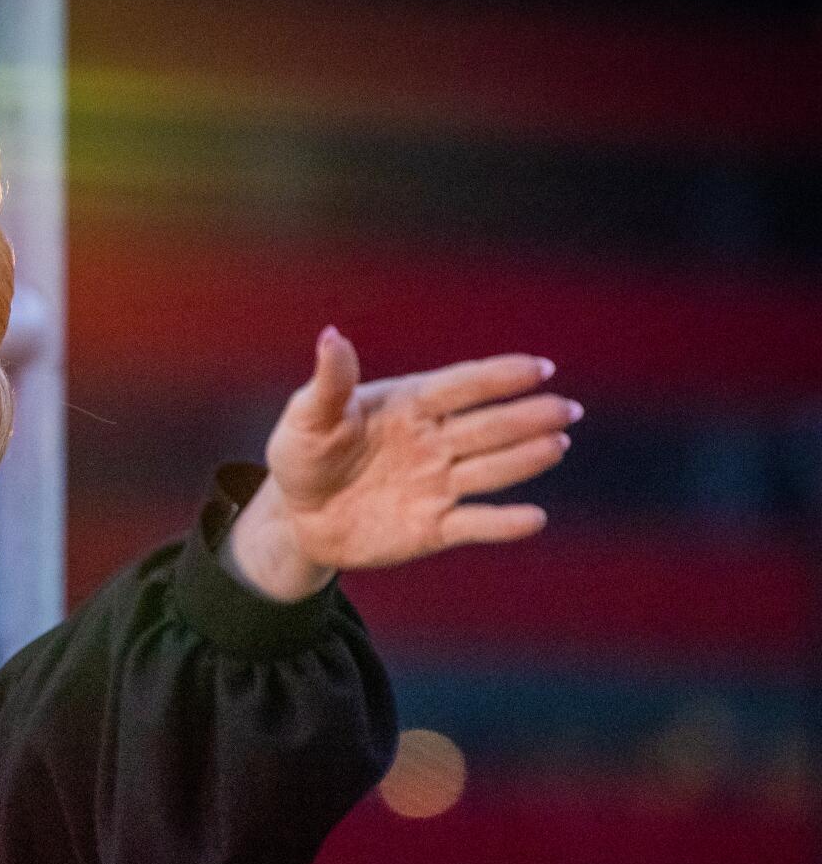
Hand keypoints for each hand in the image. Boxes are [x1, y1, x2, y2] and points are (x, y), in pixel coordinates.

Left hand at [244, 326, 581, 579]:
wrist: (297, 516)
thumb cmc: (303, 456)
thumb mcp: (306, 418)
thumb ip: (328, 383)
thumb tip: (330, 335)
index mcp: (410, 406)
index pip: (460, 386)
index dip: (498, 376)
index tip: (537, 368)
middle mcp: (433, 442)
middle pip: (487, 427)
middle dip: (527, 417)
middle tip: (566, 409)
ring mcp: (436, 484)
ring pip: (489, 470)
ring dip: (525, 459)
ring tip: (558, 444)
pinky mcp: (432, 528)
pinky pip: (474, 524)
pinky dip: (503, 523)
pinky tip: (534, 518)